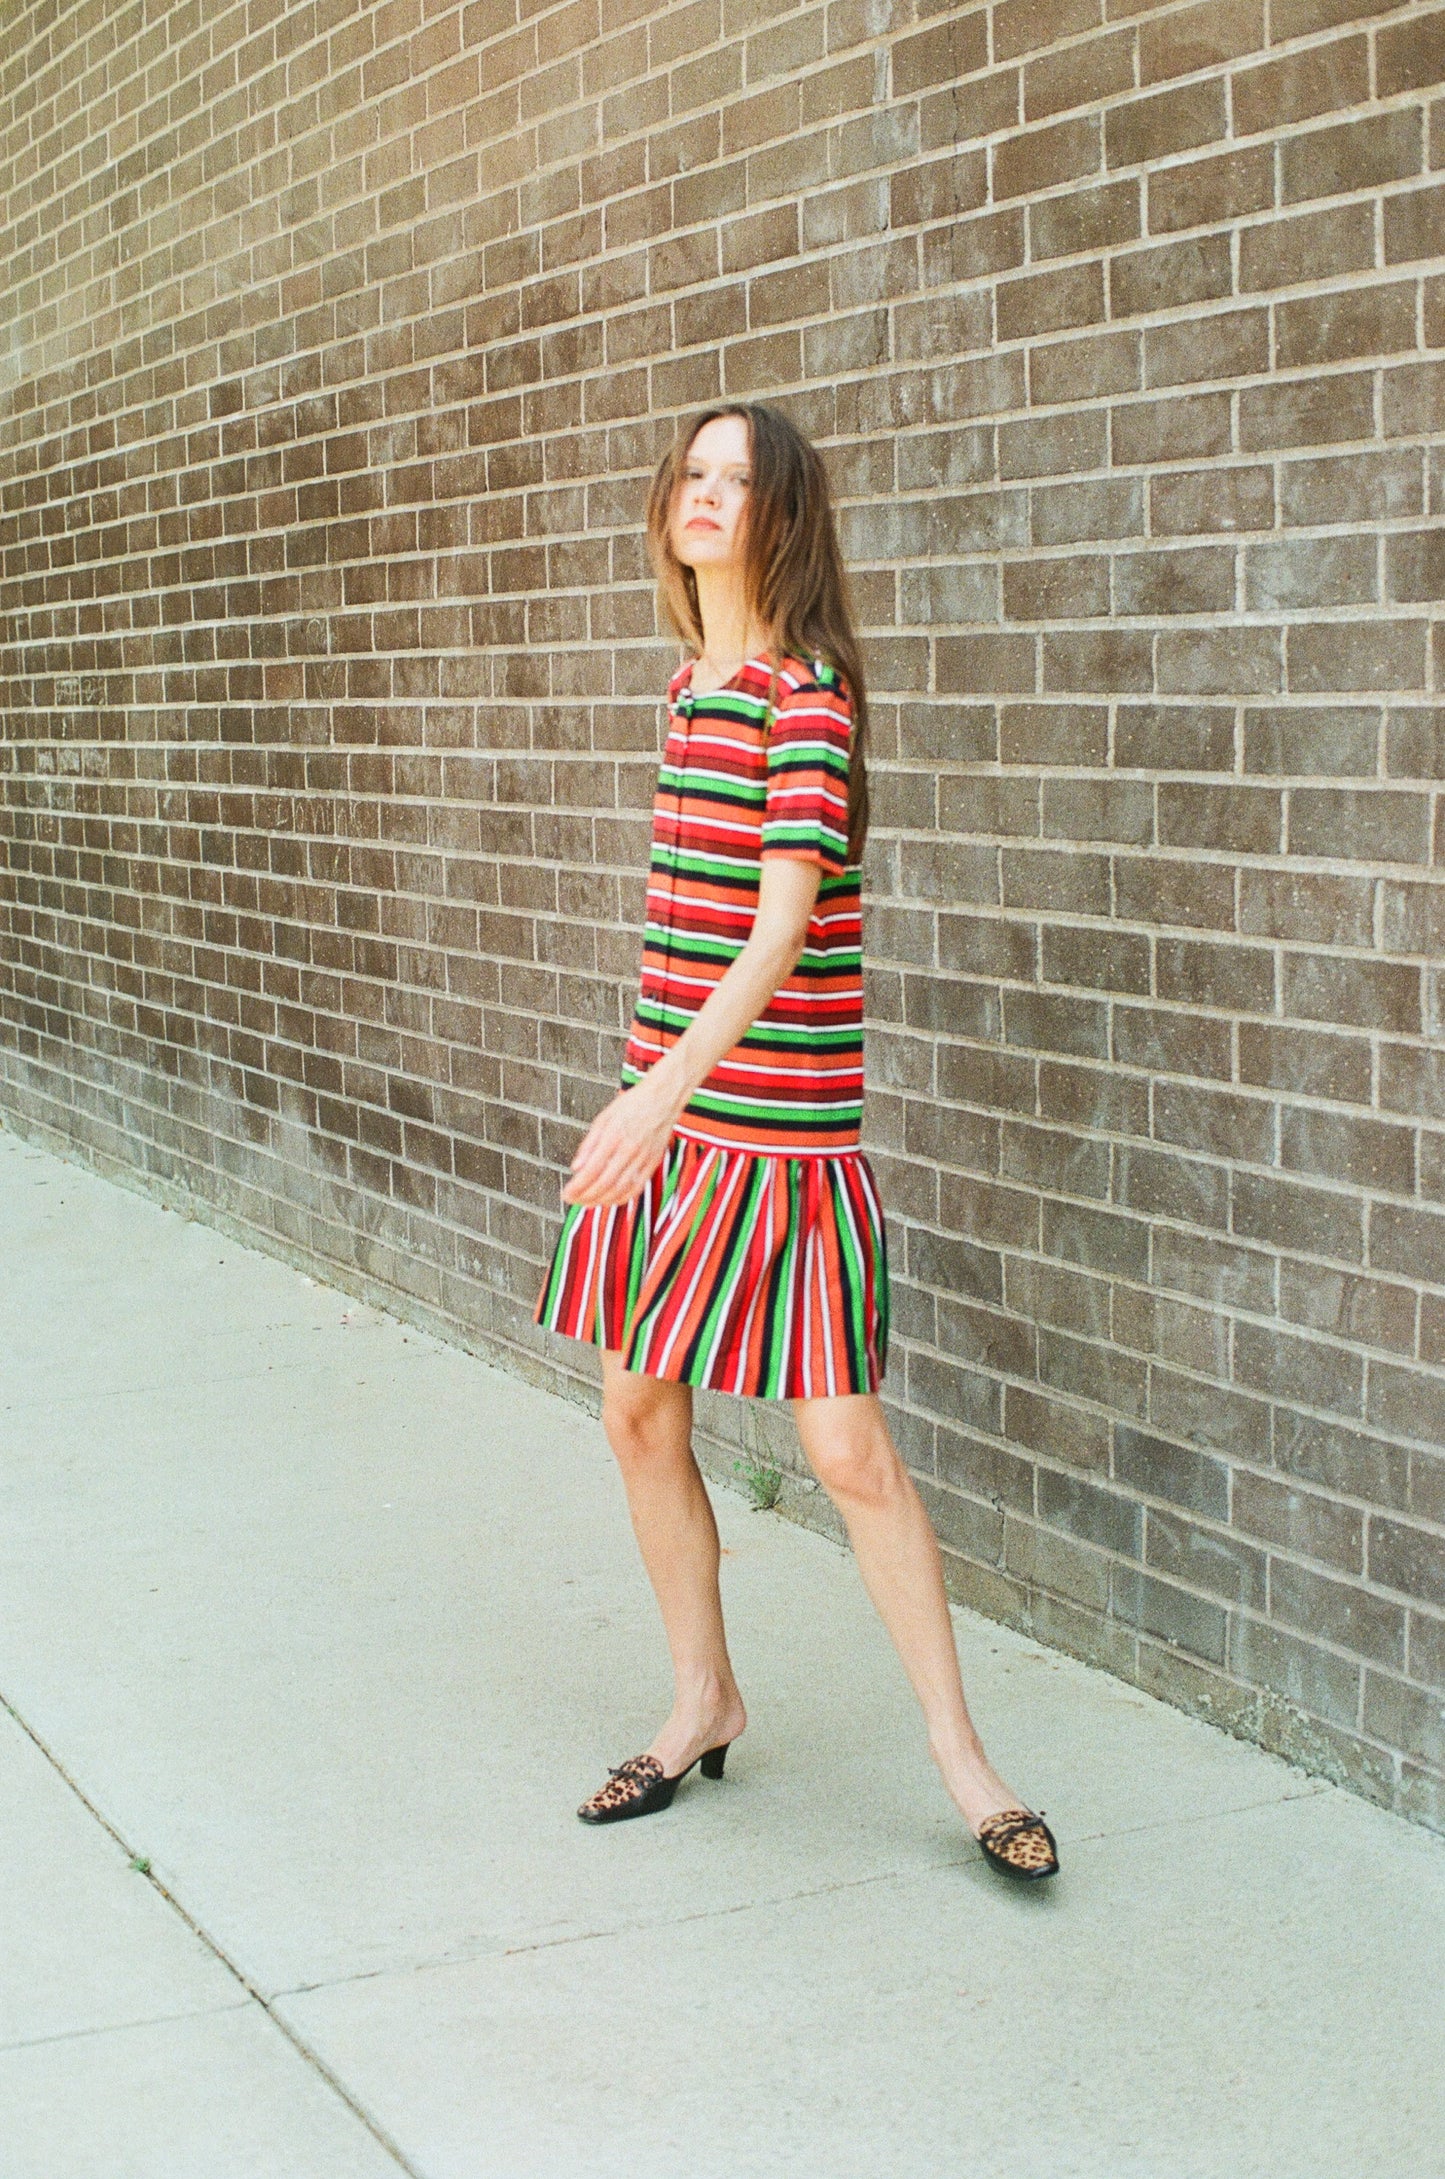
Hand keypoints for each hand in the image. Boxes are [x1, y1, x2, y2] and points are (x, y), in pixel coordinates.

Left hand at [562, 1078, 678, 1207]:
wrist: (663, 1098)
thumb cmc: (633, 1104)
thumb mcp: (604, 1117)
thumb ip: (589, 1144)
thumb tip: (576, 1167)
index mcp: (614, 1136)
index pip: (591, 1170)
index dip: (577, 1187)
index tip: (566, 1194)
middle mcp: (629, 1150)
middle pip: (604, 1184)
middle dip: (586, 1197)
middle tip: (573, 1200)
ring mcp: (643, 1158)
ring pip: (620, 1189)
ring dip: (601, 1201)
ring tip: (587, 1202)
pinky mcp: (653, 1163)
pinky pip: (636, 1188)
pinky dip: (622, 1198)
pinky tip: (610, 1199)